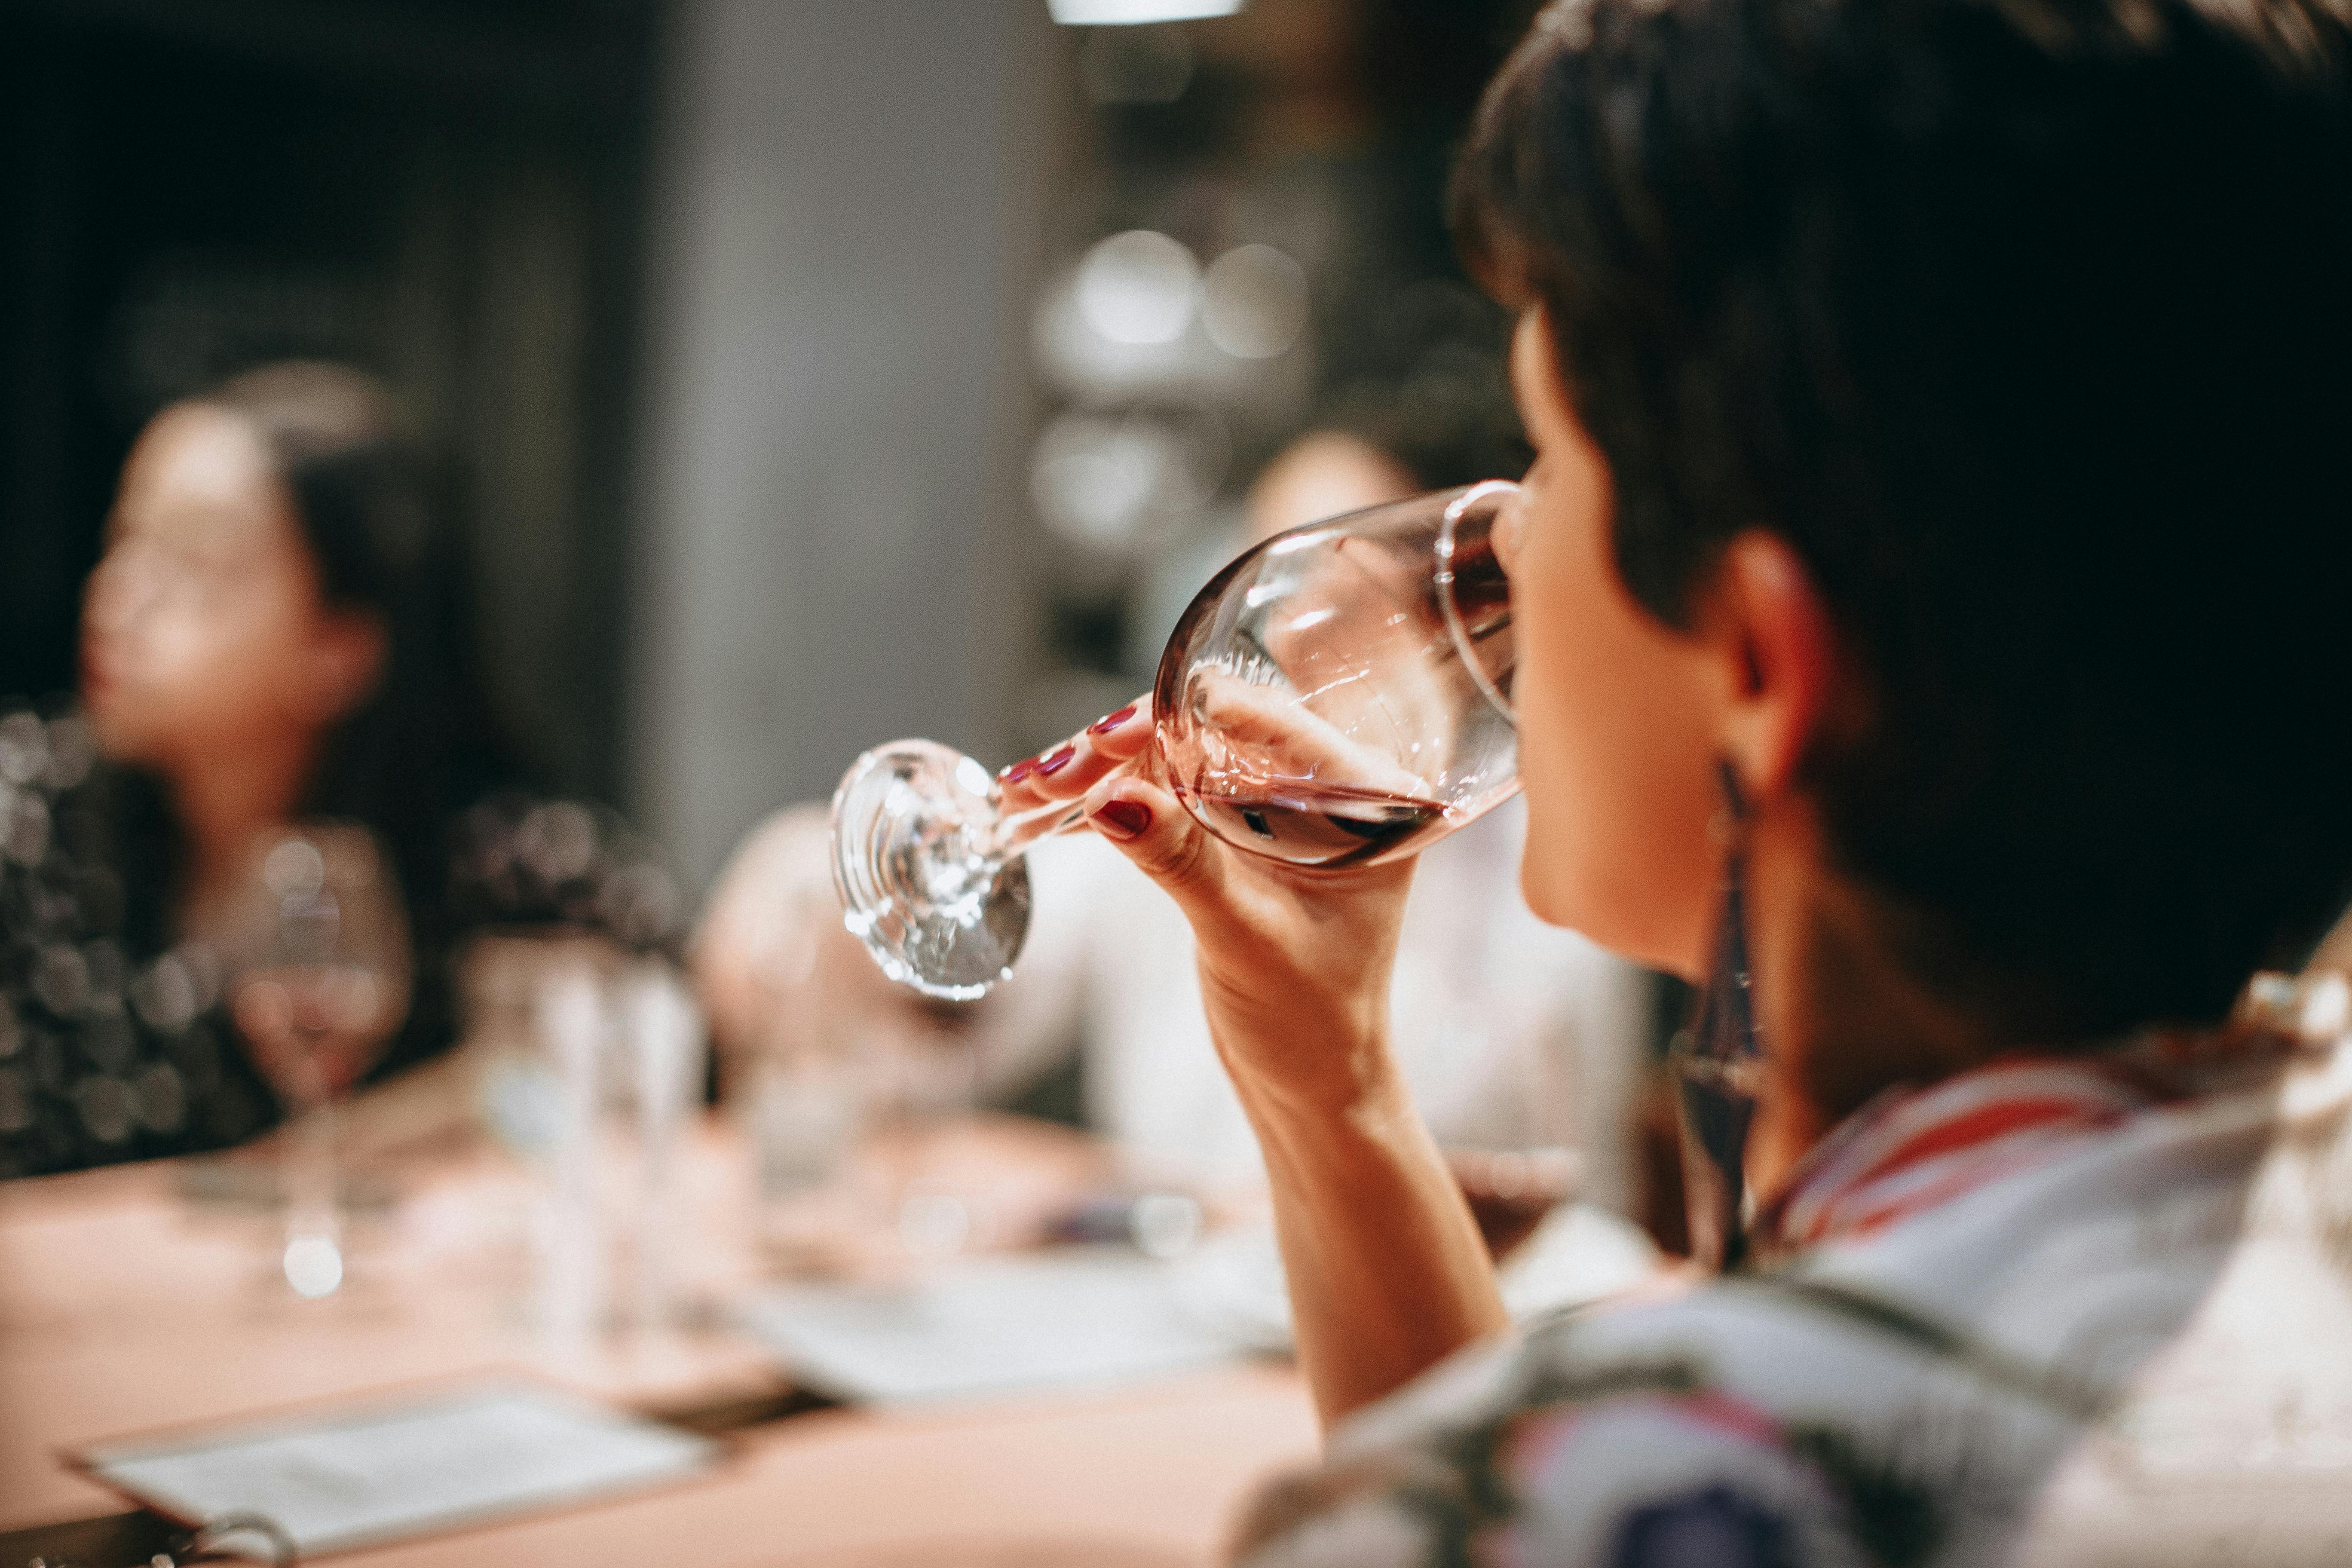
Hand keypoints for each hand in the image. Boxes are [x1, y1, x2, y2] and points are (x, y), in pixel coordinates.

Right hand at [999, 696, 1415, 1112]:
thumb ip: (1181, 862)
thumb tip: (1110, 797)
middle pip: (1209, 733)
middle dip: (1122, 749)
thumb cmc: (1309, 1021)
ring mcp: (1277, 811)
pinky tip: (1047, 810)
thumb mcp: (1244, 937)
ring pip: (1177, 760)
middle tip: (1048, 776)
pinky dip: (1111, 804)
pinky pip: (1169, 797)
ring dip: (1101, 773)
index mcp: (1367, 797)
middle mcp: (1327, 789)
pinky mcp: (1237, 837)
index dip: (1177, 718)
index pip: (1268, 722)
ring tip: (1024, 790)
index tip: (1106, 737)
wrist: (1312, 1085)